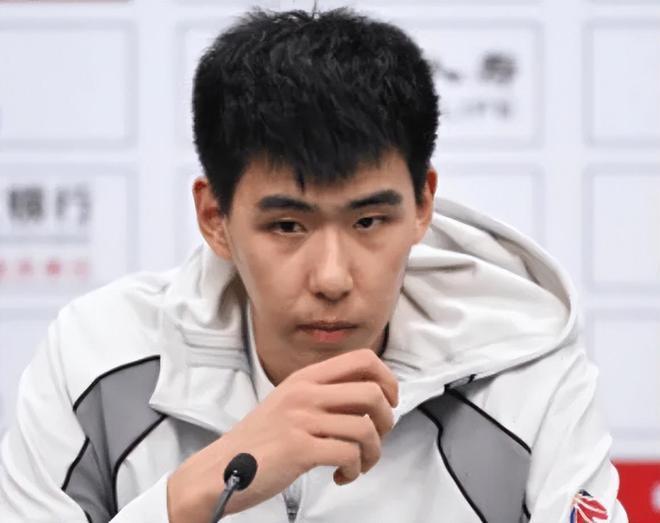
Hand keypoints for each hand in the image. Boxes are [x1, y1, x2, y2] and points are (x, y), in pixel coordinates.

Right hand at [167, 348, 398, 521]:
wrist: (220, 469)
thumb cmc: (261, 441)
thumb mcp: (291, 402)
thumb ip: (326, 395)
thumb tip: (372, 397)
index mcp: (306, 377)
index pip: (363, 359)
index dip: (387, 380)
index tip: (388, 402)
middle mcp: (305, 393)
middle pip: (373, 392)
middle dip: (386, 421)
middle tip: (375, 438)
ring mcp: (301, 419)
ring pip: (365, 428)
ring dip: (372, 454)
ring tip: (357, 464)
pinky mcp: (299, 449)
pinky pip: (348, 455)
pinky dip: (353, 471)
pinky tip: (340, 475)